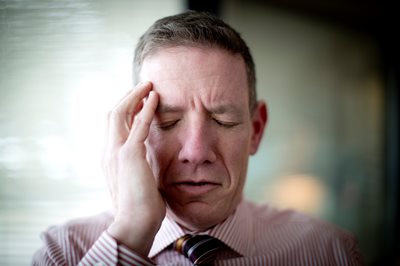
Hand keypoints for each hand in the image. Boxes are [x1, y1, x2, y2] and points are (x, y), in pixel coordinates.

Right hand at [103, 82, 164, 255]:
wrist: (135, 223)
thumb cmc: (139, 206)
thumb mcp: (136, 180)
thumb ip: (137, 166)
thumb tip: (145, 159)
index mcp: (110, 157)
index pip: (113, 125)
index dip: (124, 109)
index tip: (138, 100)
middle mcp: (108, 150)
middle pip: (113, 113)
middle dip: (127, 97)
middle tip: (143, 87)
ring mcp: (116, 151)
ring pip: (120, 113)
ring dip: (135, 96)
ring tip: (149, 85)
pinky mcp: (130, 154)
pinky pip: (138, 124)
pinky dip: (146, 108)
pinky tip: (155, 97)